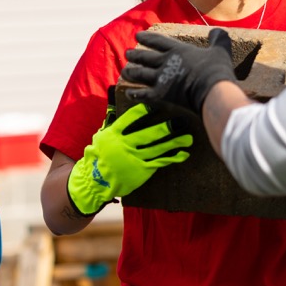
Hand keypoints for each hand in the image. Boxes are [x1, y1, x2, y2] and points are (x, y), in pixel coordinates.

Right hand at [67, 103, 192, 215]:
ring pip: (158, 149)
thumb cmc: (100, 156)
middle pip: (148, 135)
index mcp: (114, 135)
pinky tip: (183, 154)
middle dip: (165, 128)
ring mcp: (134, 159)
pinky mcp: (141, 170)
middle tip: (180, 121)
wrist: (96, 181)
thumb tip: (119, 107)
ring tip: (188, 138)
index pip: (129, 119)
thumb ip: (113, 125)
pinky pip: (160, 163)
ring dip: (174, 142)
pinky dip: (172, 158)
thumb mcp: (101, 138)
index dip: (142, 111)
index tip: (154, 104)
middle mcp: (125, 145)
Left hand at [122, 28, 236, 112]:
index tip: (138, 36)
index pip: (158, 41)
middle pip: (145, 57)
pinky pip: (142, 94)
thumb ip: (218, 38)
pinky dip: (134, 93)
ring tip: (125, 71)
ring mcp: (161, 79)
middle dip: (135, 55)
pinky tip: (128, 93)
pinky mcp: (160, 95)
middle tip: (127, 53)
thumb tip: (217, 31)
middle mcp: (165, 62)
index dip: (147, 38)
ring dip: (131, 72)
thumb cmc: (217, 70)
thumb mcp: (221, 50)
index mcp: (178, 50)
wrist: (213, 91)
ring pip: (140, 74)